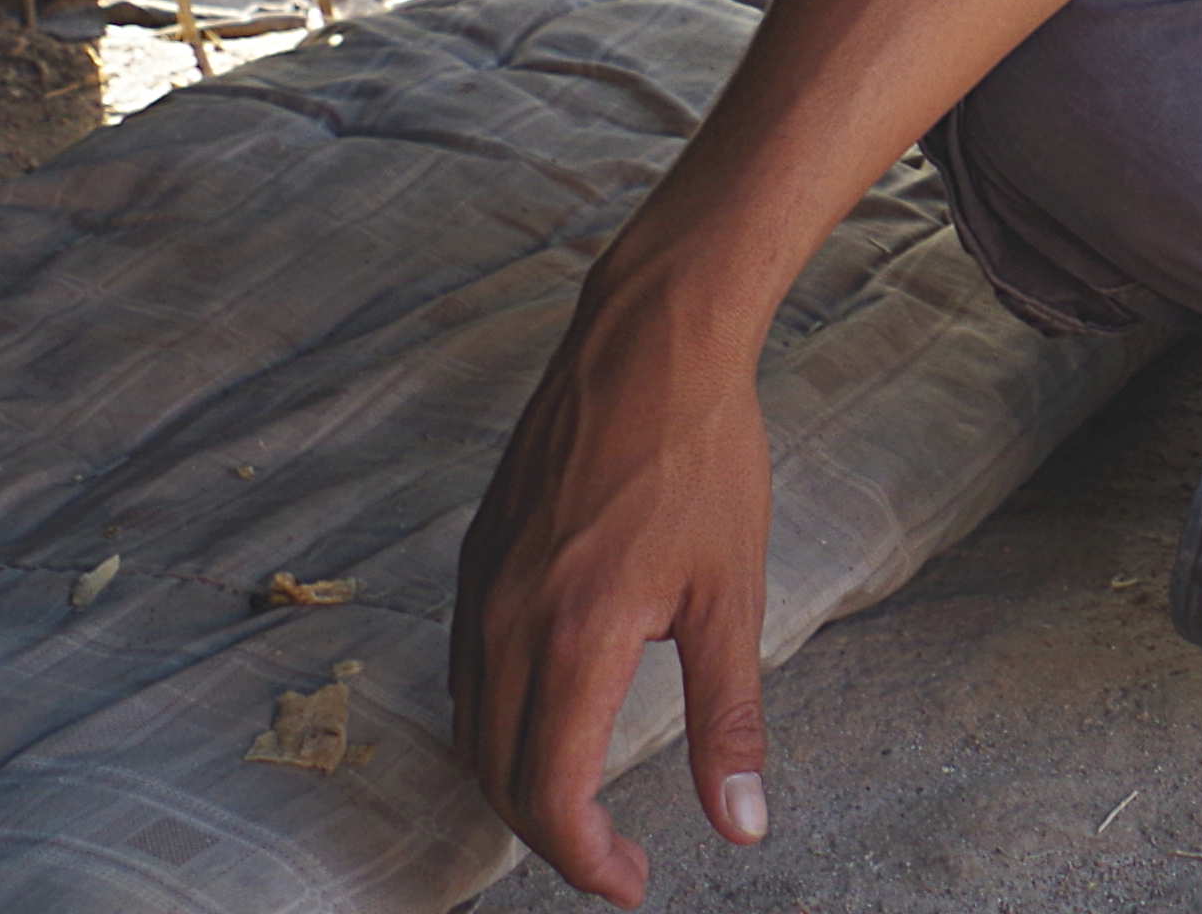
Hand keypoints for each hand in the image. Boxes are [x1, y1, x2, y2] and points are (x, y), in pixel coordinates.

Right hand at [451, 291, 778, 905]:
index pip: (549, 796)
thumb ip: (728, 720)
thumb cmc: (703, 457)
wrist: (648, 342)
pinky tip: (547, 720)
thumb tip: (739, 826)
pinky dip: (494, 723)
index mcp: (574, 638)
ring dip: (516, 783)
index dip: (586, 860)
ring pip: (470, 729)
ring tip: (582, 804)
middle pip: (496, 778)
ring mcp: (480, 588)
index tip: (632, 883)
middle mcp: (506, 622)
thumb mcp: (733, 595)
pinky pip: (463, 672)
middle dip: (550, 836)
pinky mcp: (475, 557)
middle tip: (614, 857)